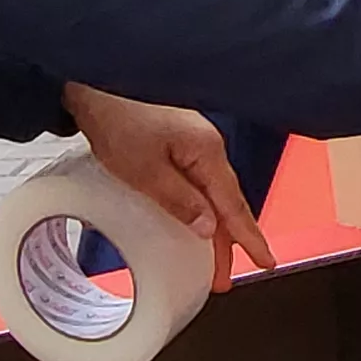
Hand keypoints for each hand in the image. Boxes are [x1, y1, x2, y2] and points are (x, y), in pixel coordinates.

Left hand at [67, 85, 273, 290]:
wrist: (95, 81)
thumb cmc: (118, 118)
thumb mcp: (145, 170)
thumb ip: (180, 200)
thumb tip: (210, 228)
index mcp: (206, 152)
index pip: (234, 205)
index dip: (250, 237)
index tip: (266, 262)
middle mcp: (207, 145)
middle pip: (225, 201)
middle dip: (229, 242)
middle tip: (223, 279)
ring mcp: (192, 140)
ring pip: (210, 192)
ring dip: (212, 226)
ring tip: (208, 260)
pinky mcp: (175, 139)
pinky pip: (195, 180)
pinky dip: (198, 206)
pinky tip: (190, 219)